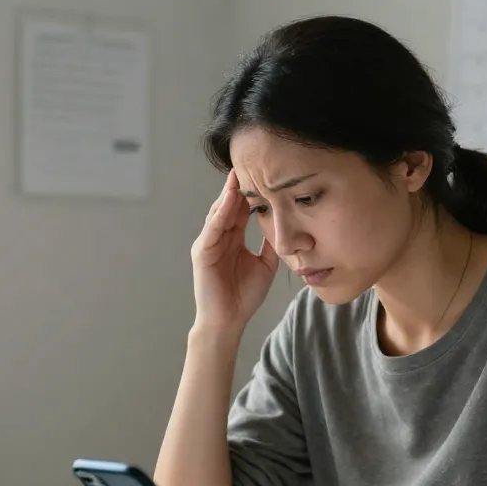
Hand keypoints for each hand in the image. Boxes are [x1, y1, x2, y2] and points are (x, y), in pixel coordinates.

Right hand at [191, 170, 279, 332]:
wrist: (229, 321)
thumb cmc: (244, 297)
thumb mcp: (265, 265)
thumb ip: (270, 245)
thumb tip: (284, 227)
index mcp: (232, 240)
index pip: (240, 210)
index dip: (250, 193)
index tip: (262, 174)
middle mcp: (218, 238)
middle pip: (228, 206)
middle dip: (237, 186)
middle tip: (248, 164)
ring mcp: (208, 243)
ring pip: (219, 212)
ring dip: (228, 194)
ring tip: (238, 175)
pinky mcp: (202, 252)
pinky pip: (213, 227)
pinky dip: (221, 212)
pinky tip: (229, 198)